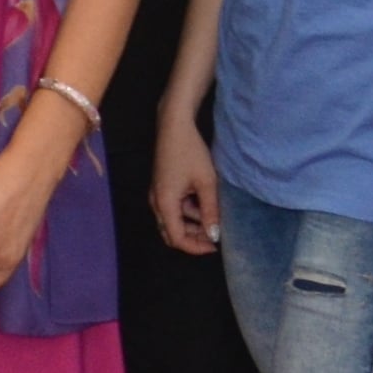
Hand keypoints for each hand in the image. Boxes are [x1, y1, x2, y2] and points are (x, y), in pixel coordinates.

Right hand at [152, 108, 223, 255]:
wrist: (175, 125)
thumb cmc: (191, 152)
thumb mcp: (206, 182)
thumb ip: (210, 211)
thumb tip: (214, 235)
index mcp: (165, 204)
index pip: (177, 239)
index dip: (196, 247)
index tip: (215, 246)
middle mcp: (156, 203)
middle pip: (172, 232)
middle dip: (193, 237)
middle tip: (214, 235)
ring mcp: (157, 194)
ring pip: (173, 220)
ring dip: (192, 223)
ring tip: (214, 215)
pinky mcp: (161, 187)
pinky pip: (173, 208)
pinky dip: (188, 211)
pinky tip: (204, 202)